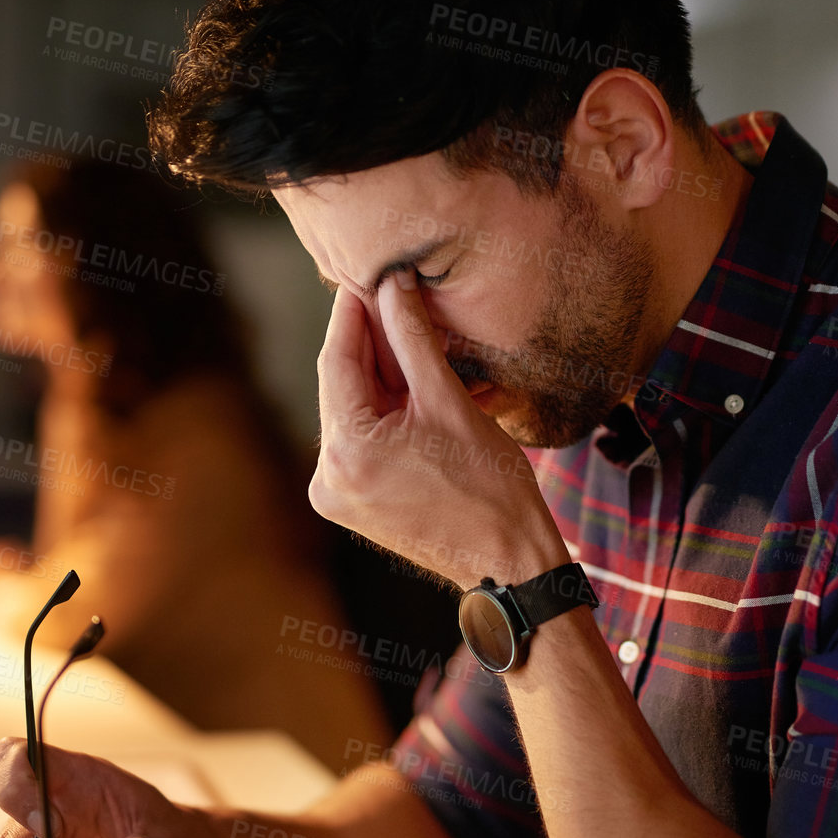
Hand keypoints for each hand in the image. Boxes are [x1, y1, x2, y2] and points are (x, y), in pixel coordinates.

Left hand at [310, 269, 568, 588]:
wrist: (509, 562)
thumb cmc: (490, 486)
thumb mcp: (450, 401)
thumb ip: (413, 338)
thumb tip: (392, 284)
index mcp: (347, 450)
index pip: (337, 359)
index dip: (353, 312)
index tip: (366, 275)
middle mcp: (328, 475)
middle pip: (343, 385)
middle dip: (374, 343)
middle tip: (397, 297)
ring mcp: (338, 493)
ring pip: (356, 410)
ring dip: (388, 376)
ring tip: (422, 340)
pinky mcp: (353, 502)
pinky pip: (365, 439)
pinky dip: (391, 411)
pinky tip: (422, 385)